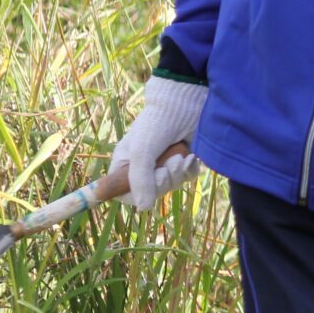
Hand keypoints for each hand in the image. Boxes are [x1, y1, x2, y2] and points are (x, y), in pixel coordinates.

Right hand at [110, 77, 207, 209]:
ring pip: (171, 186)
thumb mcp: (142, 151)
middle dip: (163, 181)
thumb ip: (140, 180)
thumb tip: (143, 208)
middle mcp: (143, 167)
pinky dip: (190, 169)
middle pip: (151, 194)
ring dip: (178, 174)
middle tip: (169, 165)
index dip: (135, 195)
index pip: (123, 193)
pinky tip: (190, 155)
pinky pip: (187, 178)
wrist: (183, 104)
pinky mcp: (183, 161)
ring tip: (180, 156)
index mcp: (125, 164)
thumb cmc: (156, 124)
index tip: (148, 185)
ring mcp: (164, 164)